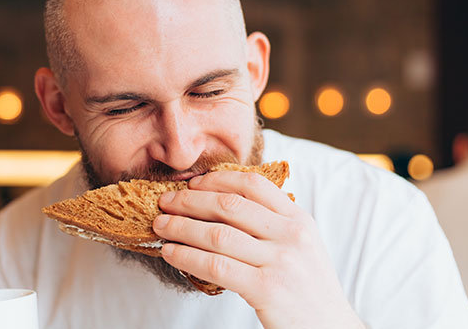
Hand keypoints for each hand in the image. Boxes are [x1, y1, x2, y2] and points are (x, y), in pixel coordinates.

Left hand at [152, 171, 363, 328]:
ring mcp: (280, 261)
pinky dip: (187, 256)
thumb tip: (219, 203)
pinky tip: (170, 253)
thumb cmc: (307, 289)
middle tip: (165, 201)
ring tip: (160, 225)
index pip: (253, 184)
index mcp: (299, 219)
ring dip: (181, 227)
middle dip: (190, 200)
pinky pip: (216, 266)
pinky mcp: (267, 288)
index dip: (216, 179)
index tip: (192, 183)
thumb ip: (271, 223)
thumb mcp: (300, 246)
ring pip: (217, 234)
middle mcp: (291, 234)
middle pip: (229, 205)